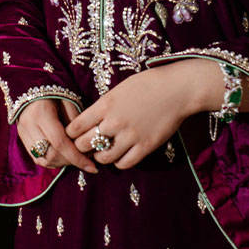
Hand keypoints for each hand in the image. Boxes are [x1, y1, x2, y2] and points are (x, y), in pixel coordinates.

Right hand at [16, 97, 98, 174]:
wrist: (30, 85)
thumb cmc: (53, 91)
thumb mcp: (68, 100)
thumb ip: (76, 122)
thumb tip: (87, 144)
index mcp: (41, 114)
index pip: (60, 143)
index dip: (77, 157)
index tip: (92, 167)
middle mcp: (29, 125)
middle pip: (51, 155)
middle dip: (71, 162)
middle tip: (86, 161)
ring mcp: (23, 133)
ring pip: (43, 160)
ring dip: (61, 163)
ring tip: (75, 159)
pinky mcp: (21, 137)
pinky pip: (37, 158)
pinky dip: (52, 161)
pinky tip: (63, 157)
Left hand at [65, 63, 211, 169]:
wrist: (176, 89)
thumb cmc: (147, 84)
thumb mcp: (118, 90)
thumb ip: (103, 106)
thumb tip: (90, 121)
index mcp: (105, 104)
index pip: (76, 127)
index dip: (71, 133)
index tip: (73, 135)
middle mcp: (114, 122)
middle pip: (84, 144)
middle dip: (82, 146)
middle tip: (85, 146)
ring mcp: (130, 136)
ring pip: (103, 157)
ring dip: (100, 156)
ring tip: (103, 152)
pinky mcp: (145, 147)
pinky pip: (124, 163)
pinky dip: (118, 162)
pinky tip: (120, 155)